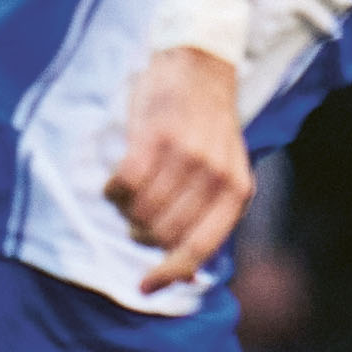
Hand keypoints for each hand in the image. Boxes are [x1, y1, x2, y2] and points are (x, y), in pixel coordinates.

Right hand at [105, 45, 251, 291]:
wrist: (200, 65)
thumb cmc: (207, 126)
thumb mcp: (225, 170)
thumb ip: (211, 211)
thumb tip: (183, 269)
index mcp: (237, 190)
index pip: (200, 248)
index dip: (169, 274)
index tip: (145, 286)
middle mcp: (215, 175)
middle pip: (162, 235)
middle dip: (143, 233)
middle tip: (139, 213)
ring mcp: (187, 155)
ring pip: (140, 212)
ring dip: (127, 210)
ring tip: (132, 191)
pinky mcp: (156, 136)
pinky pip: (124, 185)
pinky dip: (114, 190)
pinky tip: (118, 180)